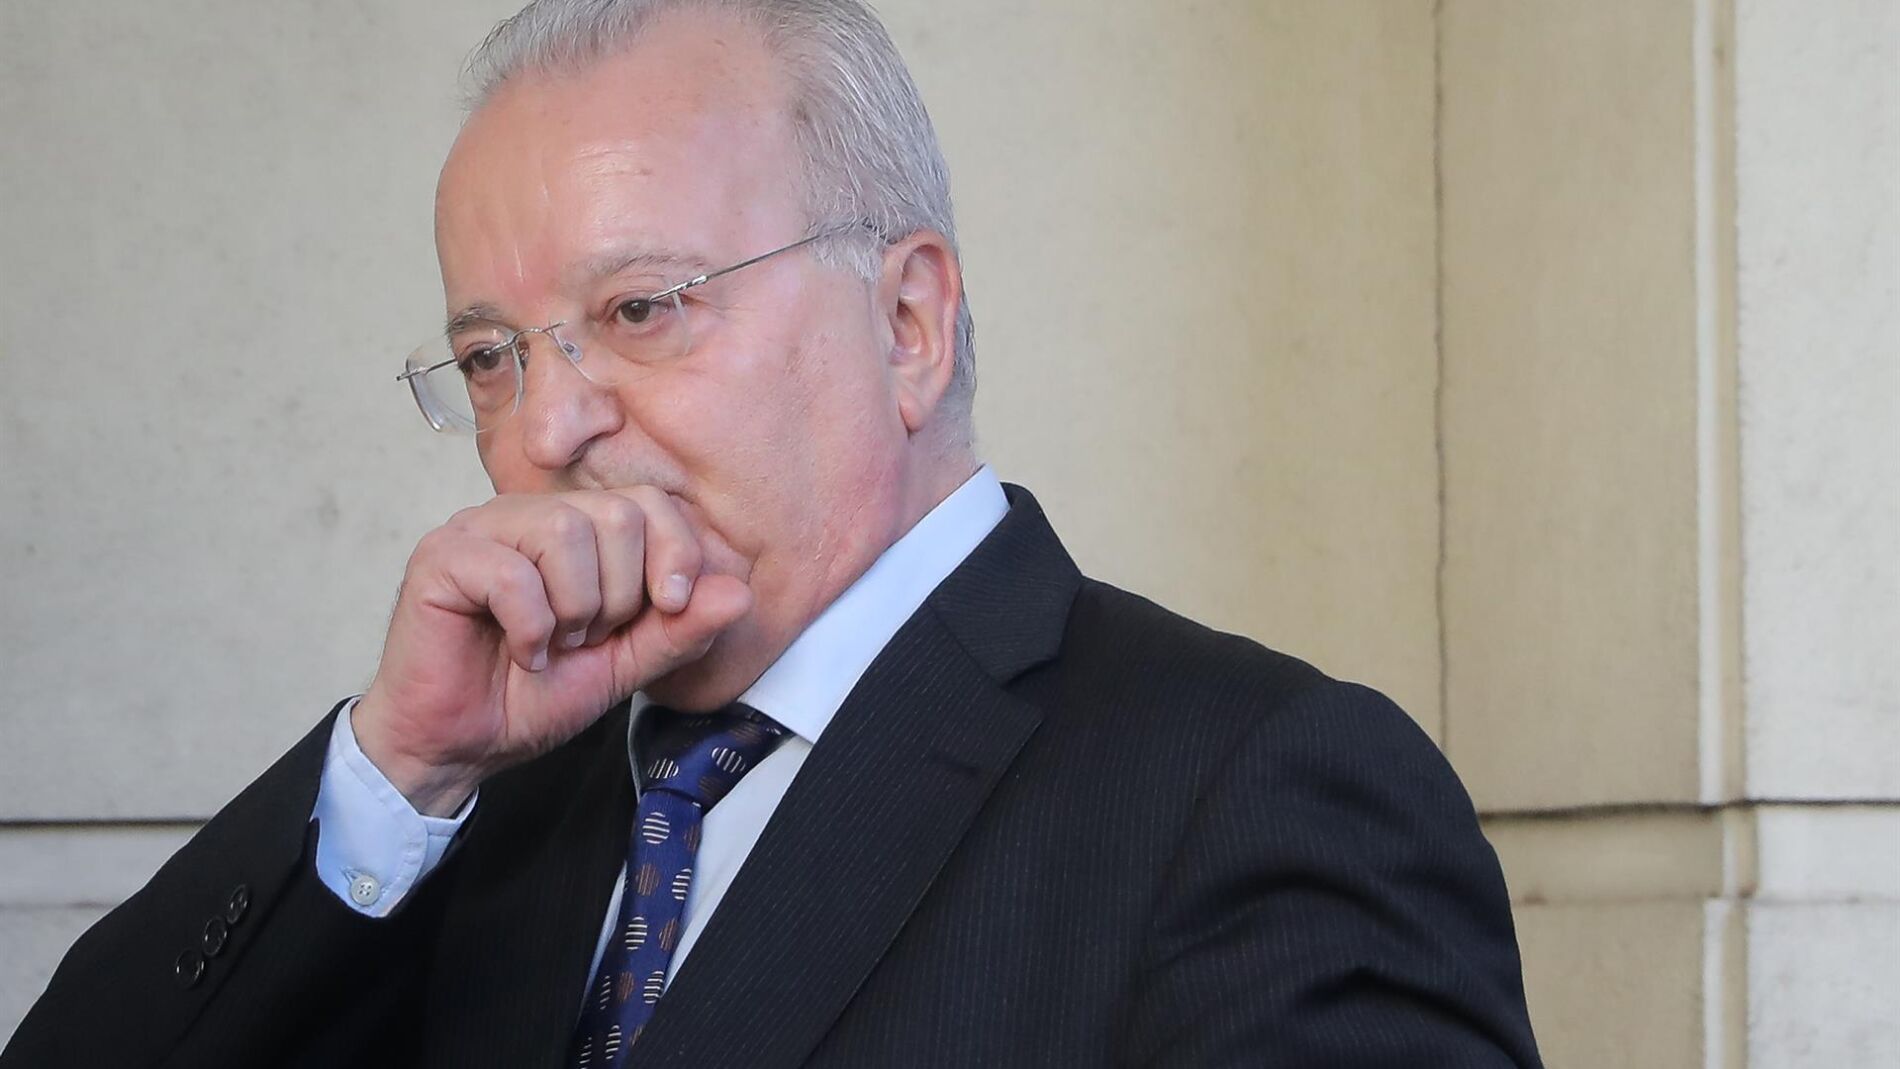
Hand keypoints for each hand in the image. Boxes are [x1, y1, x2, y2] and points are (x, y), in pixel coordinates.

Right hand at [353, 488, 750, 815]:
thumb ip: (680, 629)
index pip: (649, 503)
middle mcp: (529, 515)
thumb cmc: (531, 697)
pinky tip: (520, 651)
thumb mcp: (626, 665)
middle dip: (620, 596)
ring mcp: (480, 528)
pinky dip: (530, 626)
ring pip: (567, 534)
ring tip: (552, 644)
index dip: (674, 554)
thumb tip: (740, 593)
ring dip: (574, 610)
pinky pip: (511, 572)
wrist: (460, 746)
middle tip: (586, 639)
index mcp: (576, 530)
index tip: (671, 609)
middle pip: (616, 515)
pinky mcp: (441, 557)